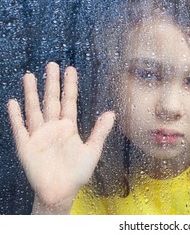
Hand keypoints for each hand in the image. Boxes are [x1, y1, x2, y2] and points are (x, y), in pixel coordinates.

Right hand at [7, 62, 114, 208]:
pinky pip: (20, 128)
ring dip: (31, 93)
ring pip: (34, 109)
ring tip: (30, 76)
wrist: (61, 191)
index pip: (69, 101)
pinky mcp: (26, 146)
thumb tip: (111, 113)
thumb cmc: (77, 173)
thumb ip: (100, 131)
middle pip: (51, 100)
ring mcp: (39, 135)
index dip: (70, 86)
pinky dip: (15, 116)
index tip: (70, 69)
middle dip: (52, 83)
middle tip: (52, 64)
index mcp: (68, 127)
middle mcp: (53, 128)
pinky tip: (12, 102)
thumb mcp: (92, 150)